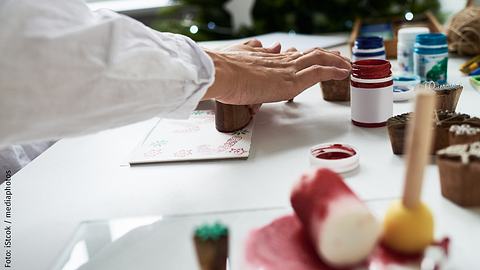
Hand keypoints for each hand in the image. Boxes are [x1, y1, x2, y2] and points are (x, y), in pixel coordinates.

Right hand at [203, 39, 350, 104]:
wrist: (221, 74)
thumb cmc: (224, 70)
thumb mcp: (237, 55)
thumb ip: (250, 50)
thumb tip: (260, 44)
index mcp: (268, 58)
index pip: (293, 55)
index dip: (307, 56)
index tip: (315, 56)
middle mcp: (281, 61)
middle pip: (310, 54)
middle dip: (327, 56)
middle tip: (339, 58)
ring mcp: (288, 70)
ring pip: (319, 60)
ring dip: (336, 62)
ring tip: (347, 65)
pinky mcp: (292, 81)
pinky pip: (319, 73)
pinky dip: (334, 71)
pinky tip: (344, 73)